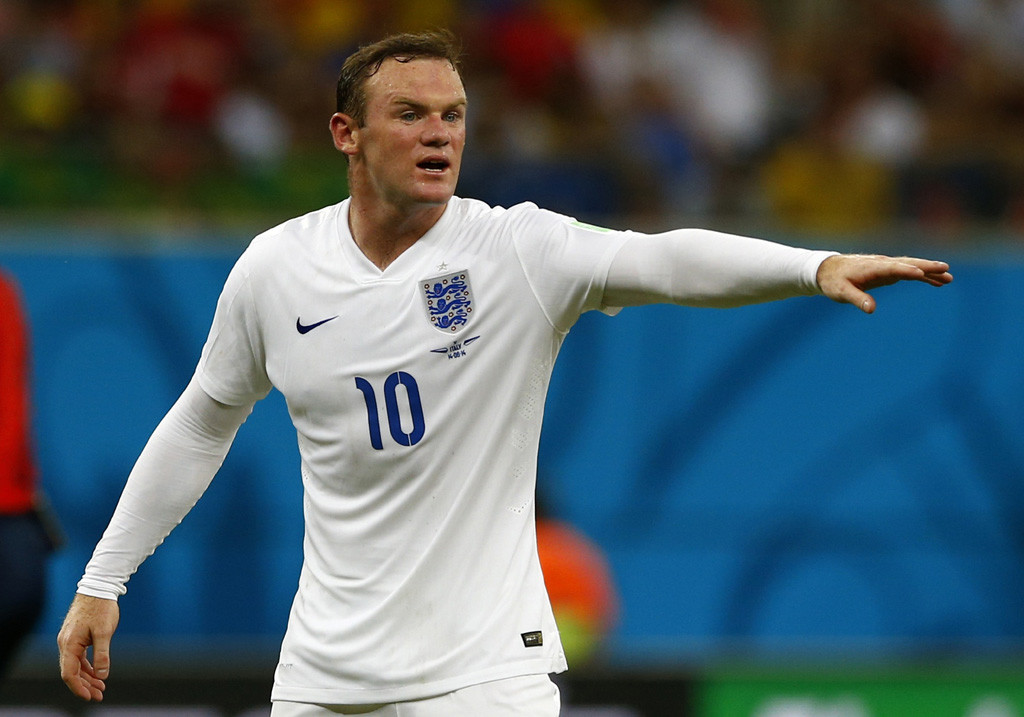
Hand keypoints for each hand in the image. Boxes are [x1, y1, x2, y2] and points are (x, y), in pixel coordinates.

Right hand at [57, 594, 119, 700]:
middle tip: (99, 695)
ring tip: (101, 687)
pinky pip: (79, 657)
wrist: (98, 588)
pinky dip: (87, 667)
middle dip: (85, 685)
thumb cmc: (101, 607)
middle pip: (71, 672)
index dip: (79, 687)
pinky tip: (97, 673)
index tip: (91, 696)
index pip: (69, 673)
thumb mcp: (104, 632)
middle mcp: (65, 643)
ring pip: (76, 665)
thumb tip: (102, 674)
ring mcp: (70, 640)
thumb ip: (102, 654)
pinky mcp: (76, 637)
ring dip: (87, 677)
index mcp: (69, 644)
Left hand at [816, 254, 951, 312]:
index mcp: (871, 268)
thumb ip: (856, 299)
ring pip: (912, 267)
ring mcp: (887, 266)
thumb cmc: (834, 282)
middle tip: (945, 269)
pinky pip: (909, 272)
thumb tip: (871, 309)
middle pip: (908, 263)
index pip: (892, 268)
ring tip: (948, 278)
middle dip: (926, 266)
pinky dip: (922, 275)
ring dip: (930, 271)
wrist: (828, 270)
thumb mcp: (841, 292)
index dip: (906, 270)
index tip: (921, 273)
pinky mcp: (888, 271)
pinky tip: (936, 282)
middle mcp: (882, 264)